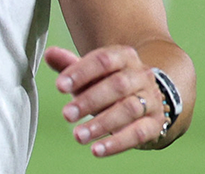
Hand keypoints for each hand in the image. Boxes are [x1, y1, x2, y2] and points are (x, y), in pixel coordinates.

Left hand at [45, 45, 168, 156]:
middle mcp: (141, 75)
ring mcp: (152, 99)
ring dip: (102, 124)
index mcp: (124, 56)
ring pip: (129, 110)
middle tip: (66, 114)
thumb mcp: (91, 73)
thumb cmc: (110, 82)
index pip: (103, 60)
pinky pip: (139, 133)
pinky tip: (97, 149)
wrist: (147, 96)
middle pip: (117, 85)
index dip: (81, 72)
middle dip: (90, 100)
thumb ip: (70, 65)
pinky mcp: (155, 123)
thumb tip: (49, 54)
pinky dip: (117, 143)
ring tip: (78, 135)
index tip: (59, 86)